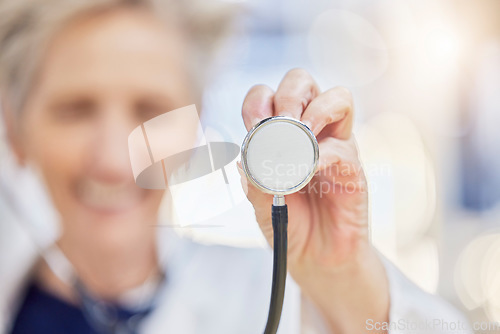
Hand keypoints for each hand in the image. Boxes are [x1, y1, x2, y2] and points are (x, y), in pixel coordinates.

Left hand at [239, 69, 388, 332]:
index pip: (270, 95)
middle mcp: (312, 131)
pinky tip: (304, 174)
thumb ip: (254, 174)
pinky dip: (318, 157)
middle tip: (278, 125)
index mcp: (283, 134)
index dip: (258, 101)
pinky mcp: (353, 169)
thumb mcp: (259, 199)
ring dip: (313, 111)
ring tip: (298, 138)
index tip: (252, 125)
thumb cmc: (287, 223)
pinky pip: (340, 148)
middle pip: (304, 81)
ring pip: (337, 98)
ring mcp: (335, 145)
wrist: (314, 258)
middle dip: (287, 95)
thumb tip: (251, 149)